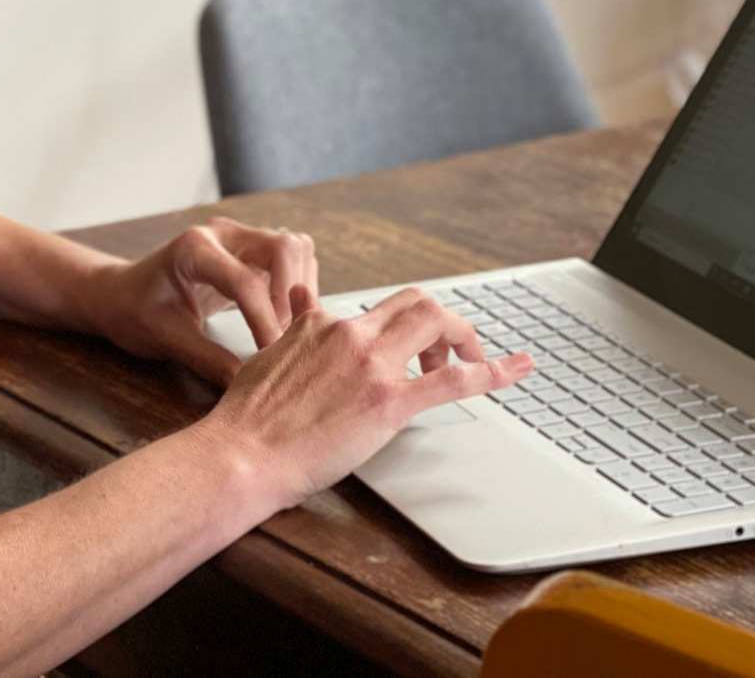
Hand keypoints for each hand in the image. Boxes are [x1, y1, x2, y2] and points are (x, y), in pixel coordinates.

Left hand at [90, 217, 318, 386]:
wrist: (120, 294)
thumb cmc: (134, 311)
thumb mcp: (165, 338)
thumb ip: (207, 359)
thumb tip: (246, 384)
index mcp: (195, 249)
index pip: (244, 281)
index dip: (263, 321)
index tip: (270, 355)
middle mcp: (222, 234)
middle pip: (284, 247)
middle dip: (291, 294)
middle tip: (282, 337)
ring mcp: (238, 238)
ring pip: (294, 248)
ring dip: (299, 287)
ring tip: (285, 328)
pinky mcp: (248, 252)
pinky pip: (289, 259)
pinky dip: (295, 286)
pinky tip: (281, 317)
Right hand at [200, 284, 533, 514]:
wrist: (241, 454)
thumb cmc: (247, 418)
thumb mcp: (268, 355)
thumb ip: (294, 329)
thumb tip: (299, 305)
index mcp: (321, 322)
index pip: (374, 309)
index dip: (400, 325)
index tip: (412, 345)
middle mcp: (351, 334)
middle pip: (417, 302)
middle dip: (441, 323)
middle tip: (445, 354)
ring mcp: (372, 366)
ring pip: (436, 322)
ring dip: (462, 339)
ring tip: (469, 363)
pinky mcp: (388, 403)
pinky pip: (452, 381)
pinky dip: (490, 372)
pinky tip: (513, 372)